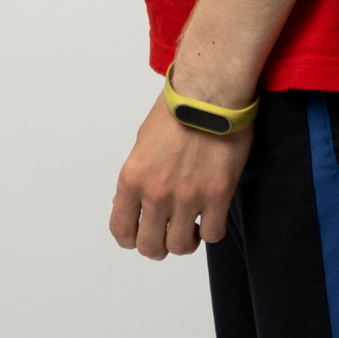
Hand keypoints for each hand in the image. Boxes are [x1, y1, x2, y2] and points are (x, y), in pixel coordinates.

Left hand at [110, 91, 253, 258]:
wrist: (211, 90)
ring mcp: (187, 196)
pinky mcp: (218, 194)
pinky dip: (211, 230)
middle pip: (150, 247)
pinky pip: (212, 234)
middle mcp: (156, 192)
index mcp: (132, 178)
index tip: (142, 234)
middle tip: (170, 232)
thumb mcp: (142, 141)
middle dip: (159, 245)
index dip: (131, 239)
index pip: (121, 230)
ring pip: (180, 246)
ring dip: (186, 241)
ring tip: (192, 227)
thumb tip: (131, 203)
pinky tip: (212, 216)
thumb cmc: (177, 108)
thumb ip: (137, 176)